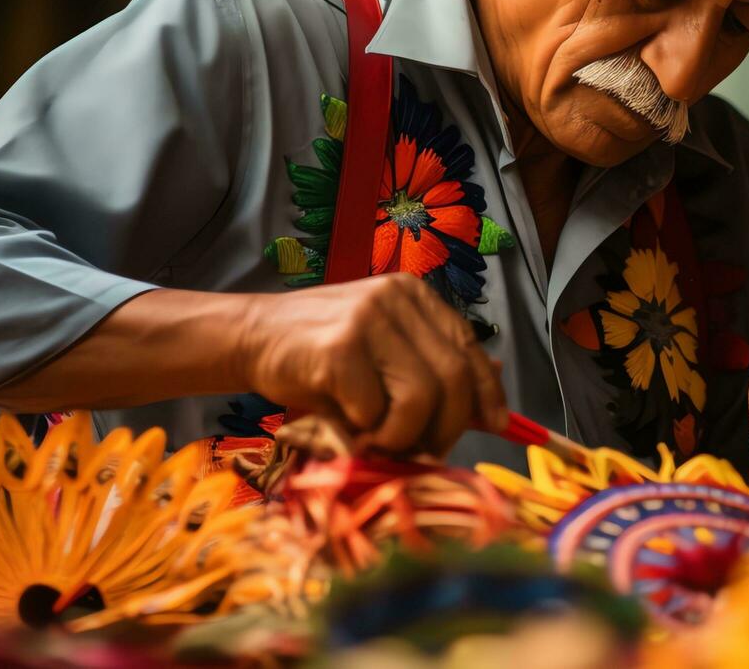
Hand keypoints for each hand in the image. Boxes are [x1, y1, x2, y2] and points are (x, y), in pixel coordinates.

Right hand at [233, 273, 507, 457]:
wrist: (251, 338)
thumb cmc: (321, 356)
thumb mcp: (382, 354)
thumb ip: (429, 370)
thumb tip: (493, 403)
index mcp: (414, 296)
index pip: (469, 346)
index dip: (487, 391)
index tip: (496, 425)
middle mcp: (397, 298)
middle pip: (454, 377)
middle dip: (445, 428)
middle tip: (419, 451)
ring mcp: (368, 318)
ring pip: (422, 397)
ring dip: (403, 435)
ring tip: (377, 439)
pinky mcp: (339, 346)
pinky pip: (376, 409)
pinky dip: (366, 431)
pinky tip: (348, 426)